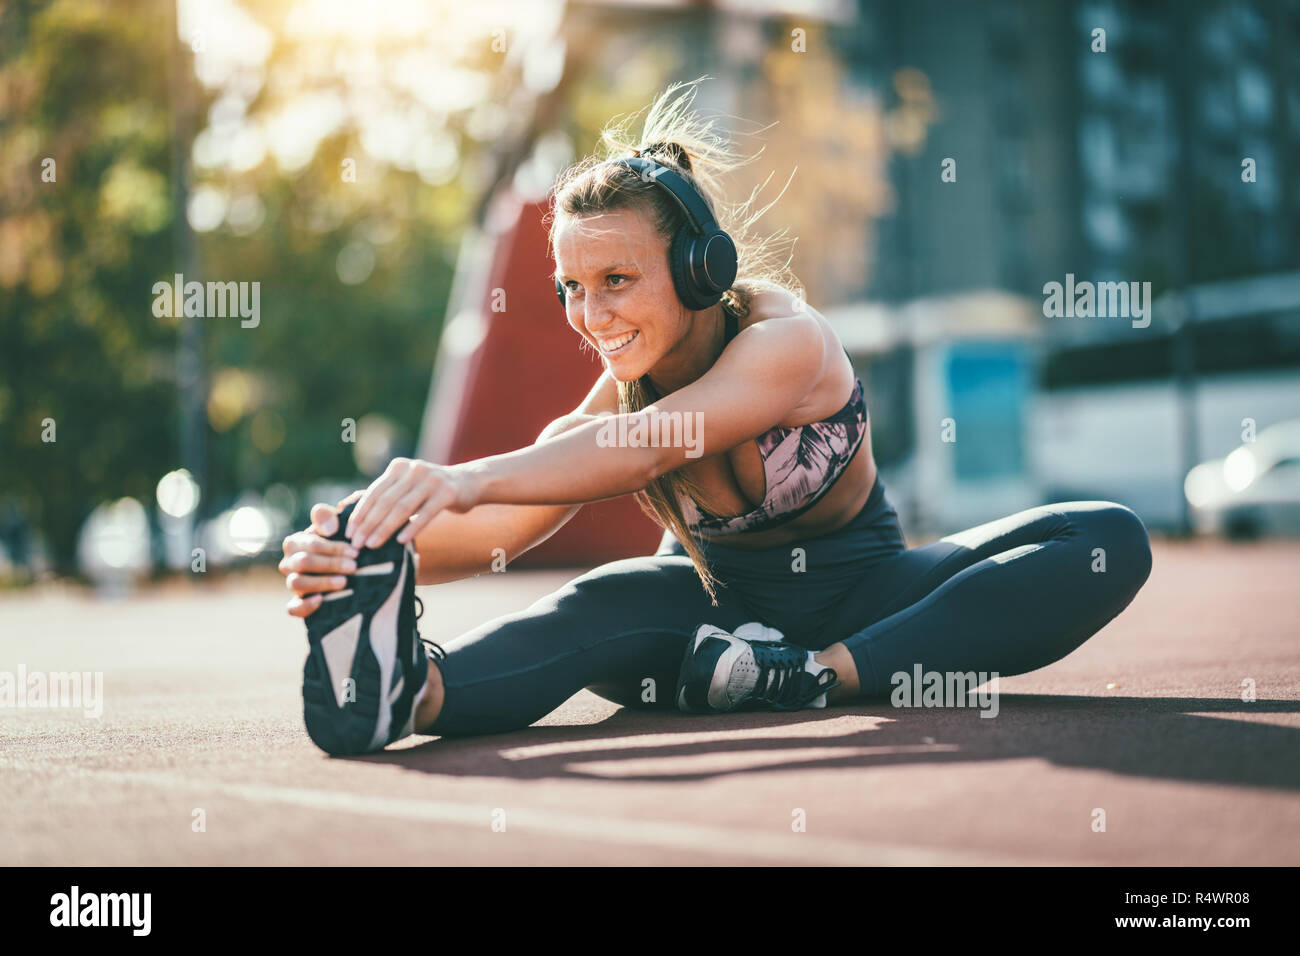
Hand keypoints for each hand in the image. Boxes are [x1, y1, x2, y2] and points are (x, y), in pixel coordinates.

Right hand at [278, 492, 361, 617]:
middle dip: (330, 564)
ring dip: (320, 582)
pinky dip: (304, 606)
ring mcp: (292, 583)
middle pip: (303, 563)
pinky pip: (293, 608)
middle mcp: (289, 563)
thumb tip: (329, 528)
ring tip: (343, 582)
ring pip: (297, 584)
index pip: (311, 544)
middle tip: (353, 567)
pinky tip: (321, 600)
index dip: (333, 548)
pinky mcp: (296, 604)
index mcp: (295, 543)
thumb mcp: (335, 527)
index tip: (354, 552)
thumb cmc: (337, 543)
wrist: (343, 566)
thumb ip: (328, 519)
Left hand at [344, 458, 477, 549]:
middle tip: (357, 544)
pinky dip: (412, 528)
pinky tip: (401, 542)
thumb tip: (351, 512)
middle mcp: (414, 469)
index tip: (349, 533)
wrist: (469, 482)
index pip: (375, 492)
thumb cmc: (431, 490)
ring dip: (385, 528)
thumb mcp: (408, 485)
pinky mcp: (447, 493)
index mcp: (399, 467)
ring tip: (373, 545)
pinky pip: (426, 513)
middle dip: (369, 524)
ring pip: (403, 507)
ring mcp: (432, 480)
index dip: (360, 513)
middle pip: (386, 500)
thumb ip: (386, 494)